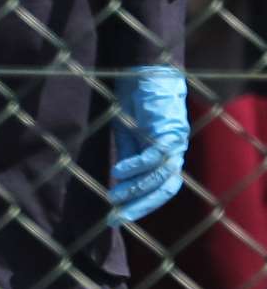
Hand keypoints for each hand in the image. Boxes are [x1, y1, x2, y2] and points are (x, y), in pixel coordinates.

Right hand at [110, 65, 187, 223]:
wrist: (144, 69)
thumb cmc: (135, 99)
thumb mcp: (127, 133)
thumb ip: (128, 156)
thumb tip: (120, 183)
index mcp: (166, 154)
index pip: (159, 189)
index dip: (142, 204)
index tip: (119, 215)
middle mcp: (175, 151)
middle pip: (164, 190)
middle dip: (140, 206)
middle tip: (116, 218)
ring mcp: (174, 142)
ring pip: (159, 177)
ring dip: (135, 190)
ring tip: (113, 196)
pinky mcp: (167, 131)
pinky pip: (153, 156)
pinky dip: (135, 167)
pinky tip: (117, 172)